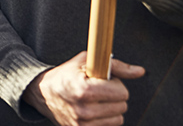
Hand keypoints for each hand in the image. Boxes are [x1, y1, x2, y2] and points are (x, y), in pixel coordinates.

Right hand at [23, 52, 144, 125]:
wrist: (43, 94)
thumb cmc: (66, 75)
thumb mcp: (85, 62)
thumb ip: (115, 66)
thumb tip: (140, 71)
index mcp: (84, 89)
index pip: (121, 92)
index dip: (115, 84)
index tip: (104, 81)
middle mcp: (83, 109)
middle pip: (122, 106)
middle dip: (114, 96)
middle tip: (99, 90)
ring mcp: (82, 124)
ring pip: (118, 119)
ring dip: (111, 109)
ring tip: (96, 101)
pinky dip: (105, 119)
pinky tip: (94, 111)